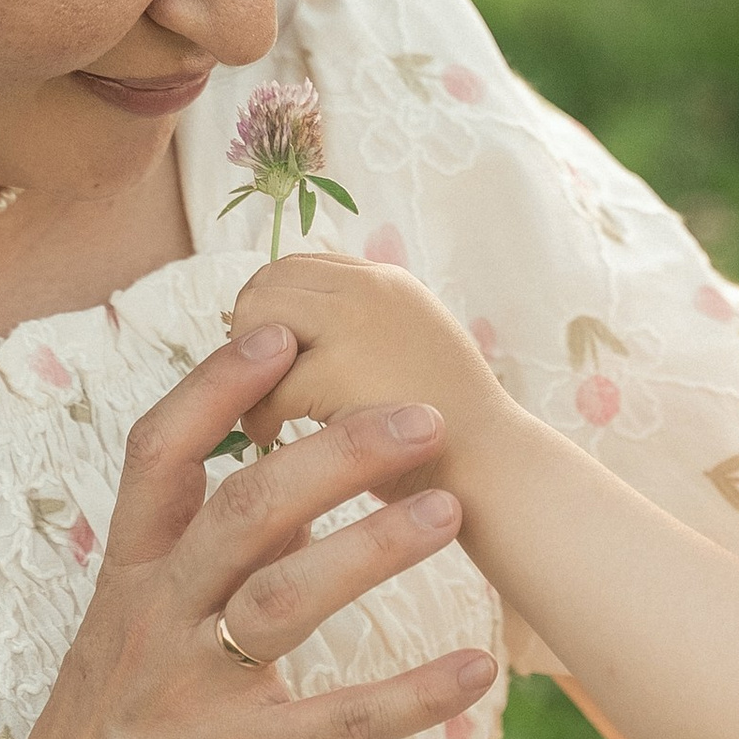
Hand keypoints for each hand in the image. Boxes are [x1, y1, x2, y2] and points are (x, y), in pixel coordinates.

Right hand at [0, 322, 495, 738]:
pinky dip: (411, 695)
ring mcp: (192, 696)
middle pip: (243, 511)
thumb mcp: (124, 641)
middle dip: (333, 453)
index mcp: (130, 583)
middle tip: (422, 418)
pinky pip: (337, 721)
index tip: (276, 333)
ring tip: (450, 511)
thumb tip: (272, 494)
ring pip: (285, 599)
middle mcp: (156, 624)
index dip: (213, 388)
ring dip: (373, 547)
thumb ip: (190, 568)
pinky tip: (475, 673)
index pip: (158, 458)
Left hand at [229, 255, 509, 476]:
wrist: (496, 471)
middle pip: (267, 283)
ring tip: (262, 414)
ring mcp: (357, 323)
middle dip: (246, 336)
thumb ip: (359, 333)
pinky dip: (259, 415)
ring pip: (258, 320)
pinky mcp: (343, 371)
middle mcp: (371, 288)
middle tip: (258, 389)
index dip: (270, 313)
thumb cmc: (449, 432)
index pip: (297, 267)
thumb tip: (287, 334)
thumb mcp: (409, 354)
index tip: (272, 362)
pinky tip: (272, 440)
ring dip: (243, 370)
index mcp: (386, 282)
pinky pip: (268, 381)